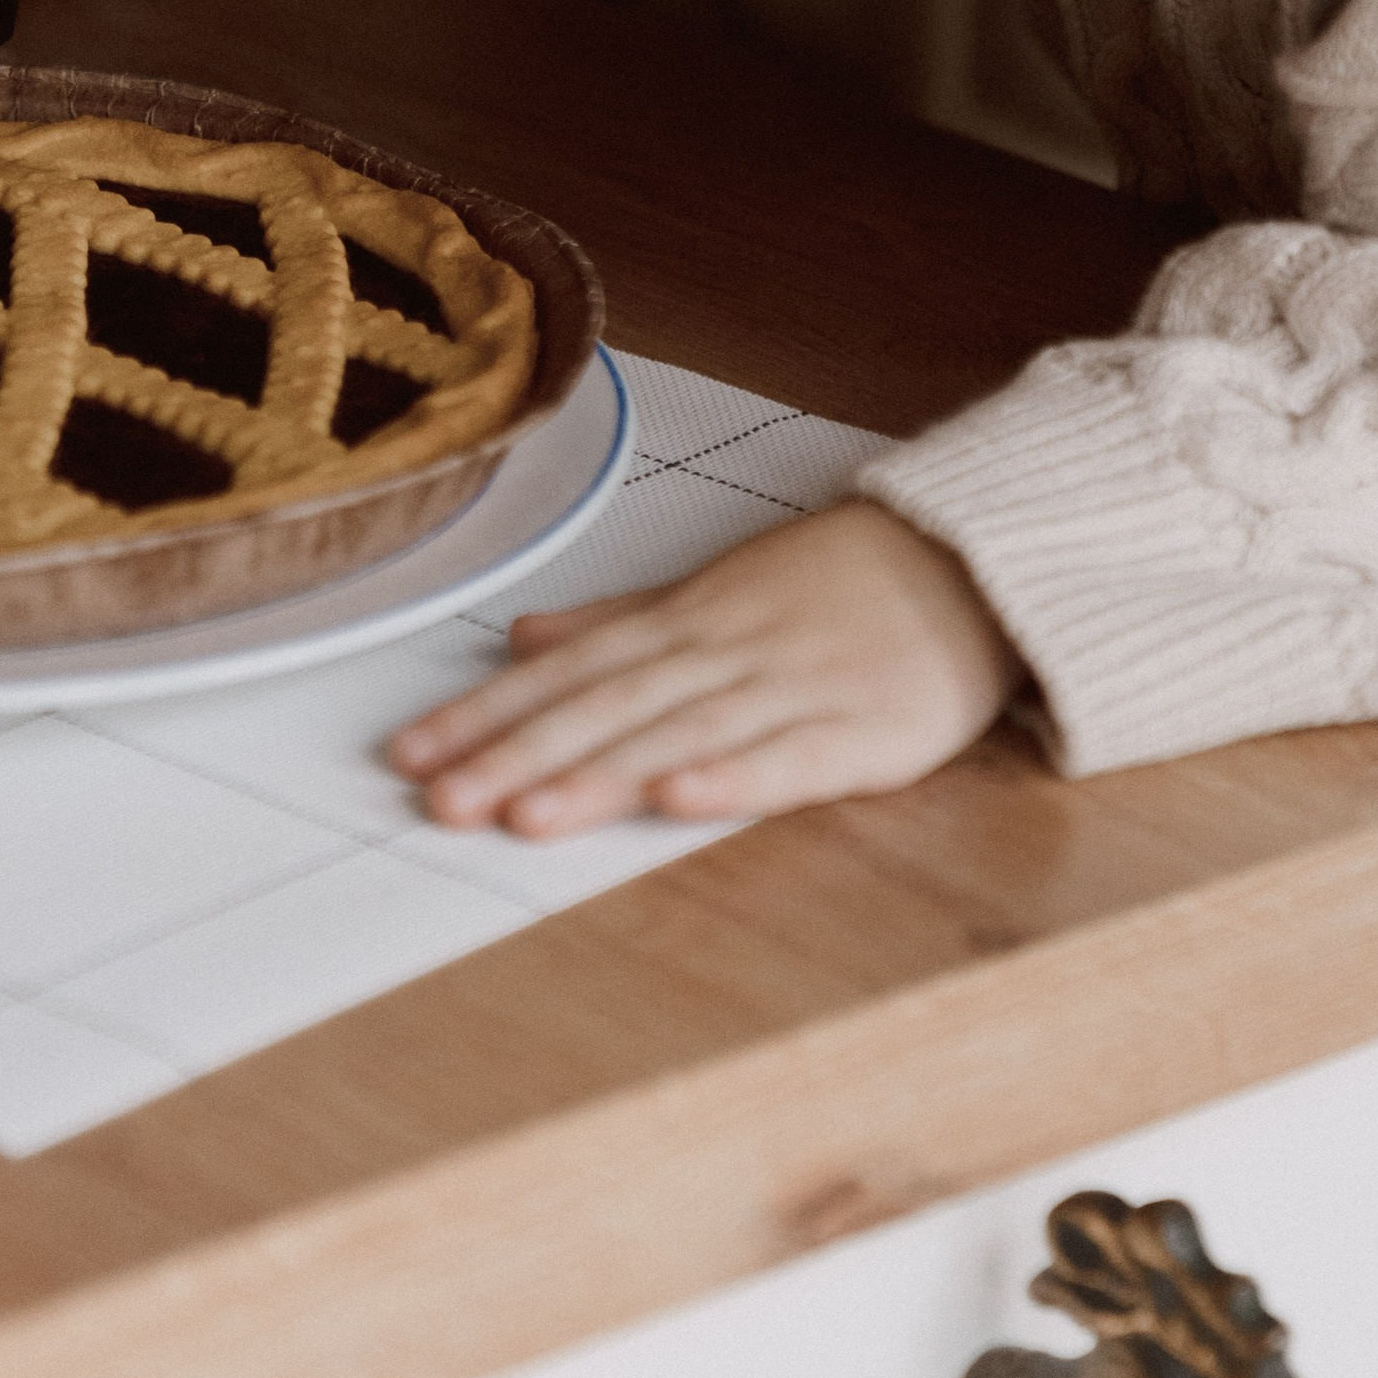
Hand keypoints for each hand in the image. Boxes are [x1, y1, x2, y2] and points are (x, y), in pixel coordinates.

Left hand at [389, 499, 1021, 836]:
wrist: (966, 562)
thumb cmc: (833, 584)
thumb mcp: (714, 592)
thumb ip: (617, 623)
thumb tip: (520, 639)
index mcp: (682, 622)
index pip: (564, 673)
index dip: (486, 714)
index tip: (411, 752)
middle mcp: (720, 653)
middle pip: (601, 708)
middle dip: (514, 754)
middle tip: (436, 798)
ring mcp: (789, 691)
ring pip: (675, 735)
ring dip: (596, 775)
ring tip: (521, 816)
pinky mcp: (860, 733)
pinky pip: (788, 759)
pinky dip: (732, 778)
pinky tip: (677, 801)